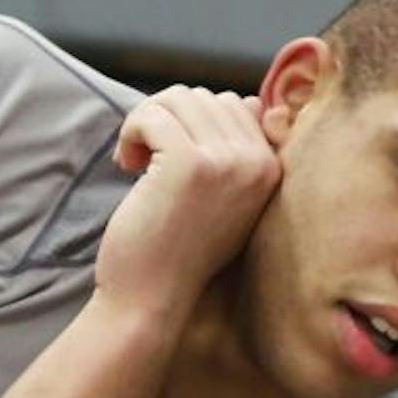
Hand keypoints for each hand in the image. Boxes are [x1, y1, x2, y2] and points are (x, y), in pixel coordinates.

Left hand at [94, 87, 279, 321]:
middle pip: (205, 96)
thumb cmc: (176, 250)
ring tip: (135, 161)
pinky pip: (153, 114)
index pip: (236, 104)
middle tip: (144, 160)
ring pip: (179, 99)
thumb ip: (236, 154)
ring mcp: (226, 161)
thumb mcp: (224, 200)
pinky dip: (131, 130)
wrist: (150, 300)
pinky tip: (125, 164)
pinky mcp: (189, 163)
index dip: (192, 123)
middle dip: (167, 119)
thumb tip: (243, 100)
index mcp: (272, 168)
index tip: (167, 157)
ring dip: (146, 123)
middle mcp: (257, 162)